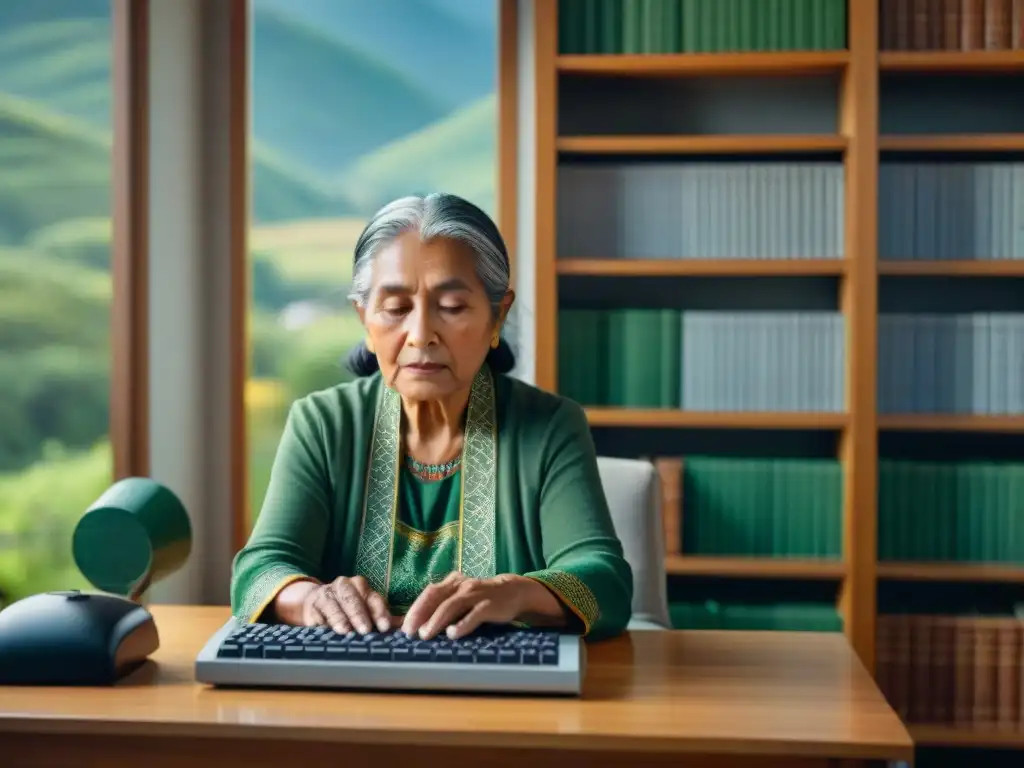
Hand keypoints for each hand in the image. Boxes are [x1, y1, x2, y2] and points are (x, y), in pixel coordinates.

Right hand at [302, 575, 394, 634]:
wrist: (315, 605)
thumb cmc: (346, 611)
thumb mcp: (365, 613)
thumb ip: (383, 619)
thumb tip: (407, 630)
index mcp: (362, 588)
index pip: (374, 599)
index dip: (380, 612)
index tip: (385, 627)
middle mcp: (346, 586)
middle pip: (355, 599)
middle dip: (360, 614)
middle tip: (365, 629)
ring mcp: (329, 593)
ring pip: (337, 603)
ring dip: (342, 617)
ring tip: (347, 630)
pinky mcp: (315, 603)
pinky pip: (321, 611)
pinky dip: (326, 620)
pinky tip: (329, 629)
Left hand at [400, 572, 526, 639]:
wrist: (513, 591)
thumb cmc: (479, 599)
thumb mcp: (458, 599)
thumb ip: (437, 608)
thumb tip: (406, 624)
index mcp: (452, 582)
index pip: (429, 593)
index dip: (415, 608)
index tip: (403, 627)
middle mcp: (461, 585)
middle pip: (437, 597)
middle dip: (421, 614)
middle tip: (410, 632)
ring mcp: (476, 594)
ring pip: (452, 605)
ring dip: (437, 620)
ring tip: (425, 635)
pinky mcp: (489, 605)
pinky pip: (474, 614)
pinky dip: (462, 624)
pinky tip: (453, 634)